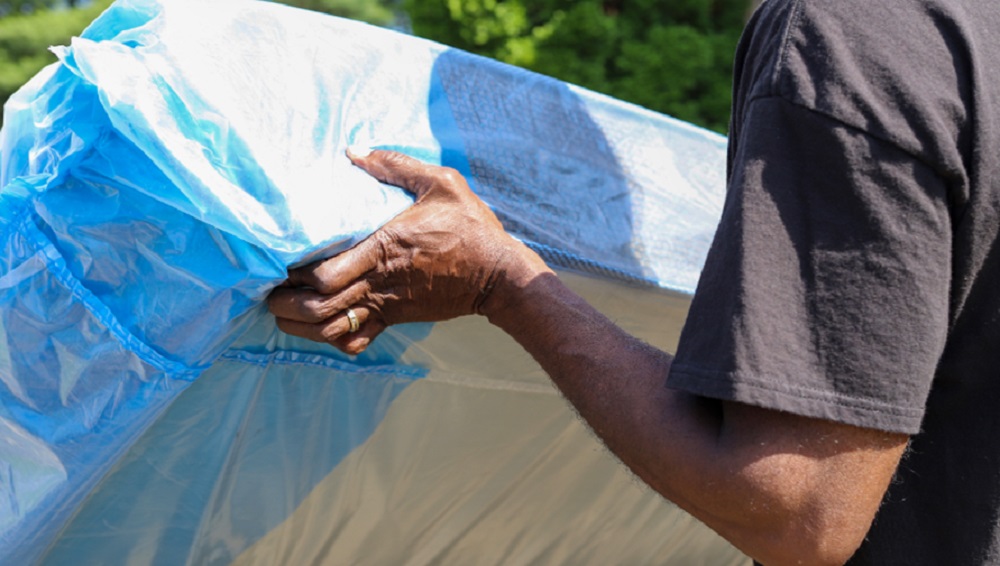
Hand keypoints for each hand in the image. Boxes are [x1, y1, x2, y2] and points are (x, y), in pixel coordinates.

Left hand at [267, 148, 549, 353]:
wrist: (498, 274)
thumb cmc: (470, 226)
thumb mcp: (440, 183)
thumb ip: (395, 165)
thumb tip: (353, 150)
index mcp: (383, 247)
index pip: (326, 274)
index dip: (297, 273)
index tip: (282, 259)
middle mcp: (379, 281)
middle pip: (318, 306)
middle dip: (285, 303)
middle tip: (269, 291)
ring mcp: (386, 305)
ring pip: (331, 329)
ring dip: (301, 325)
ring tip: (283, 312)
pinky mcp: (395, 319)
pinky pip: (356, 341)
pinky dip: (334, 340)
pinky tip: (322, 326)